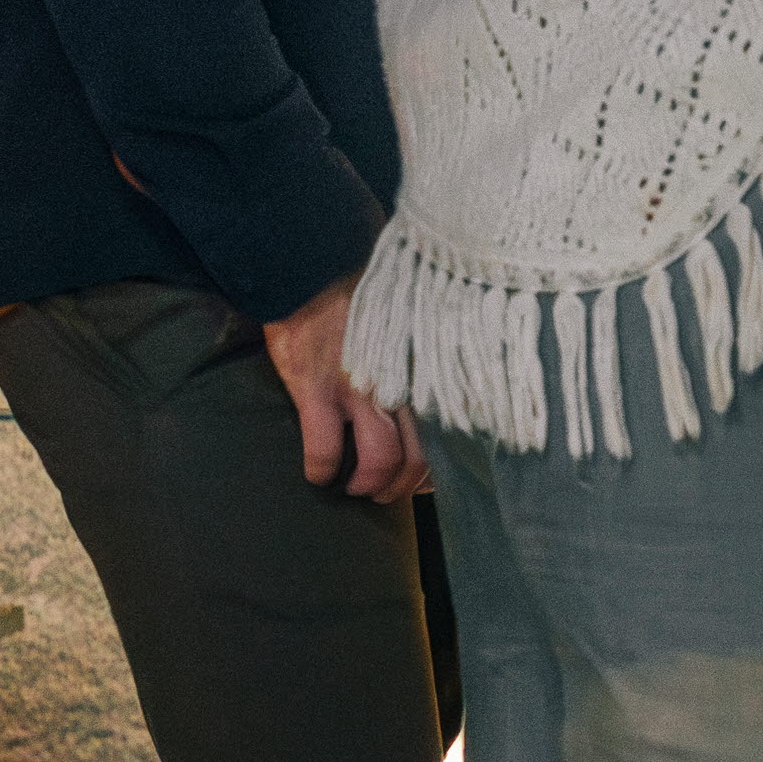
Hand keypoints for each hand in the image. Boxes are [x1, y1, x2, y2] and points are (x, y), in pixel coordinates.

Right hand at [261, 275, 428, 500]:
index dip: (438, 465)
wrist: (313, 269)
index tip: (426, 478)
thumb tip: (433, 389)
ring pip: (379, 460)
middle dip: (401, 486)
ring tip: (353, 488)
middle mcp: (399, 380)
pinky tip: (317, 473)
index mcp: (422, 366)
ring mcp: (359, 386)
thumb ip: (418, 358)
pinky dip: (320, 471)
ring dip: (365, 485)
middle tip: (384, 492)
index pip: (449, 429)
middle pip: (417, 456)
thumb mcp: (406, 324)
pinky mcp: (317, 388)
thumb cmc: (361, 295)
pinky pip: (324, 450)